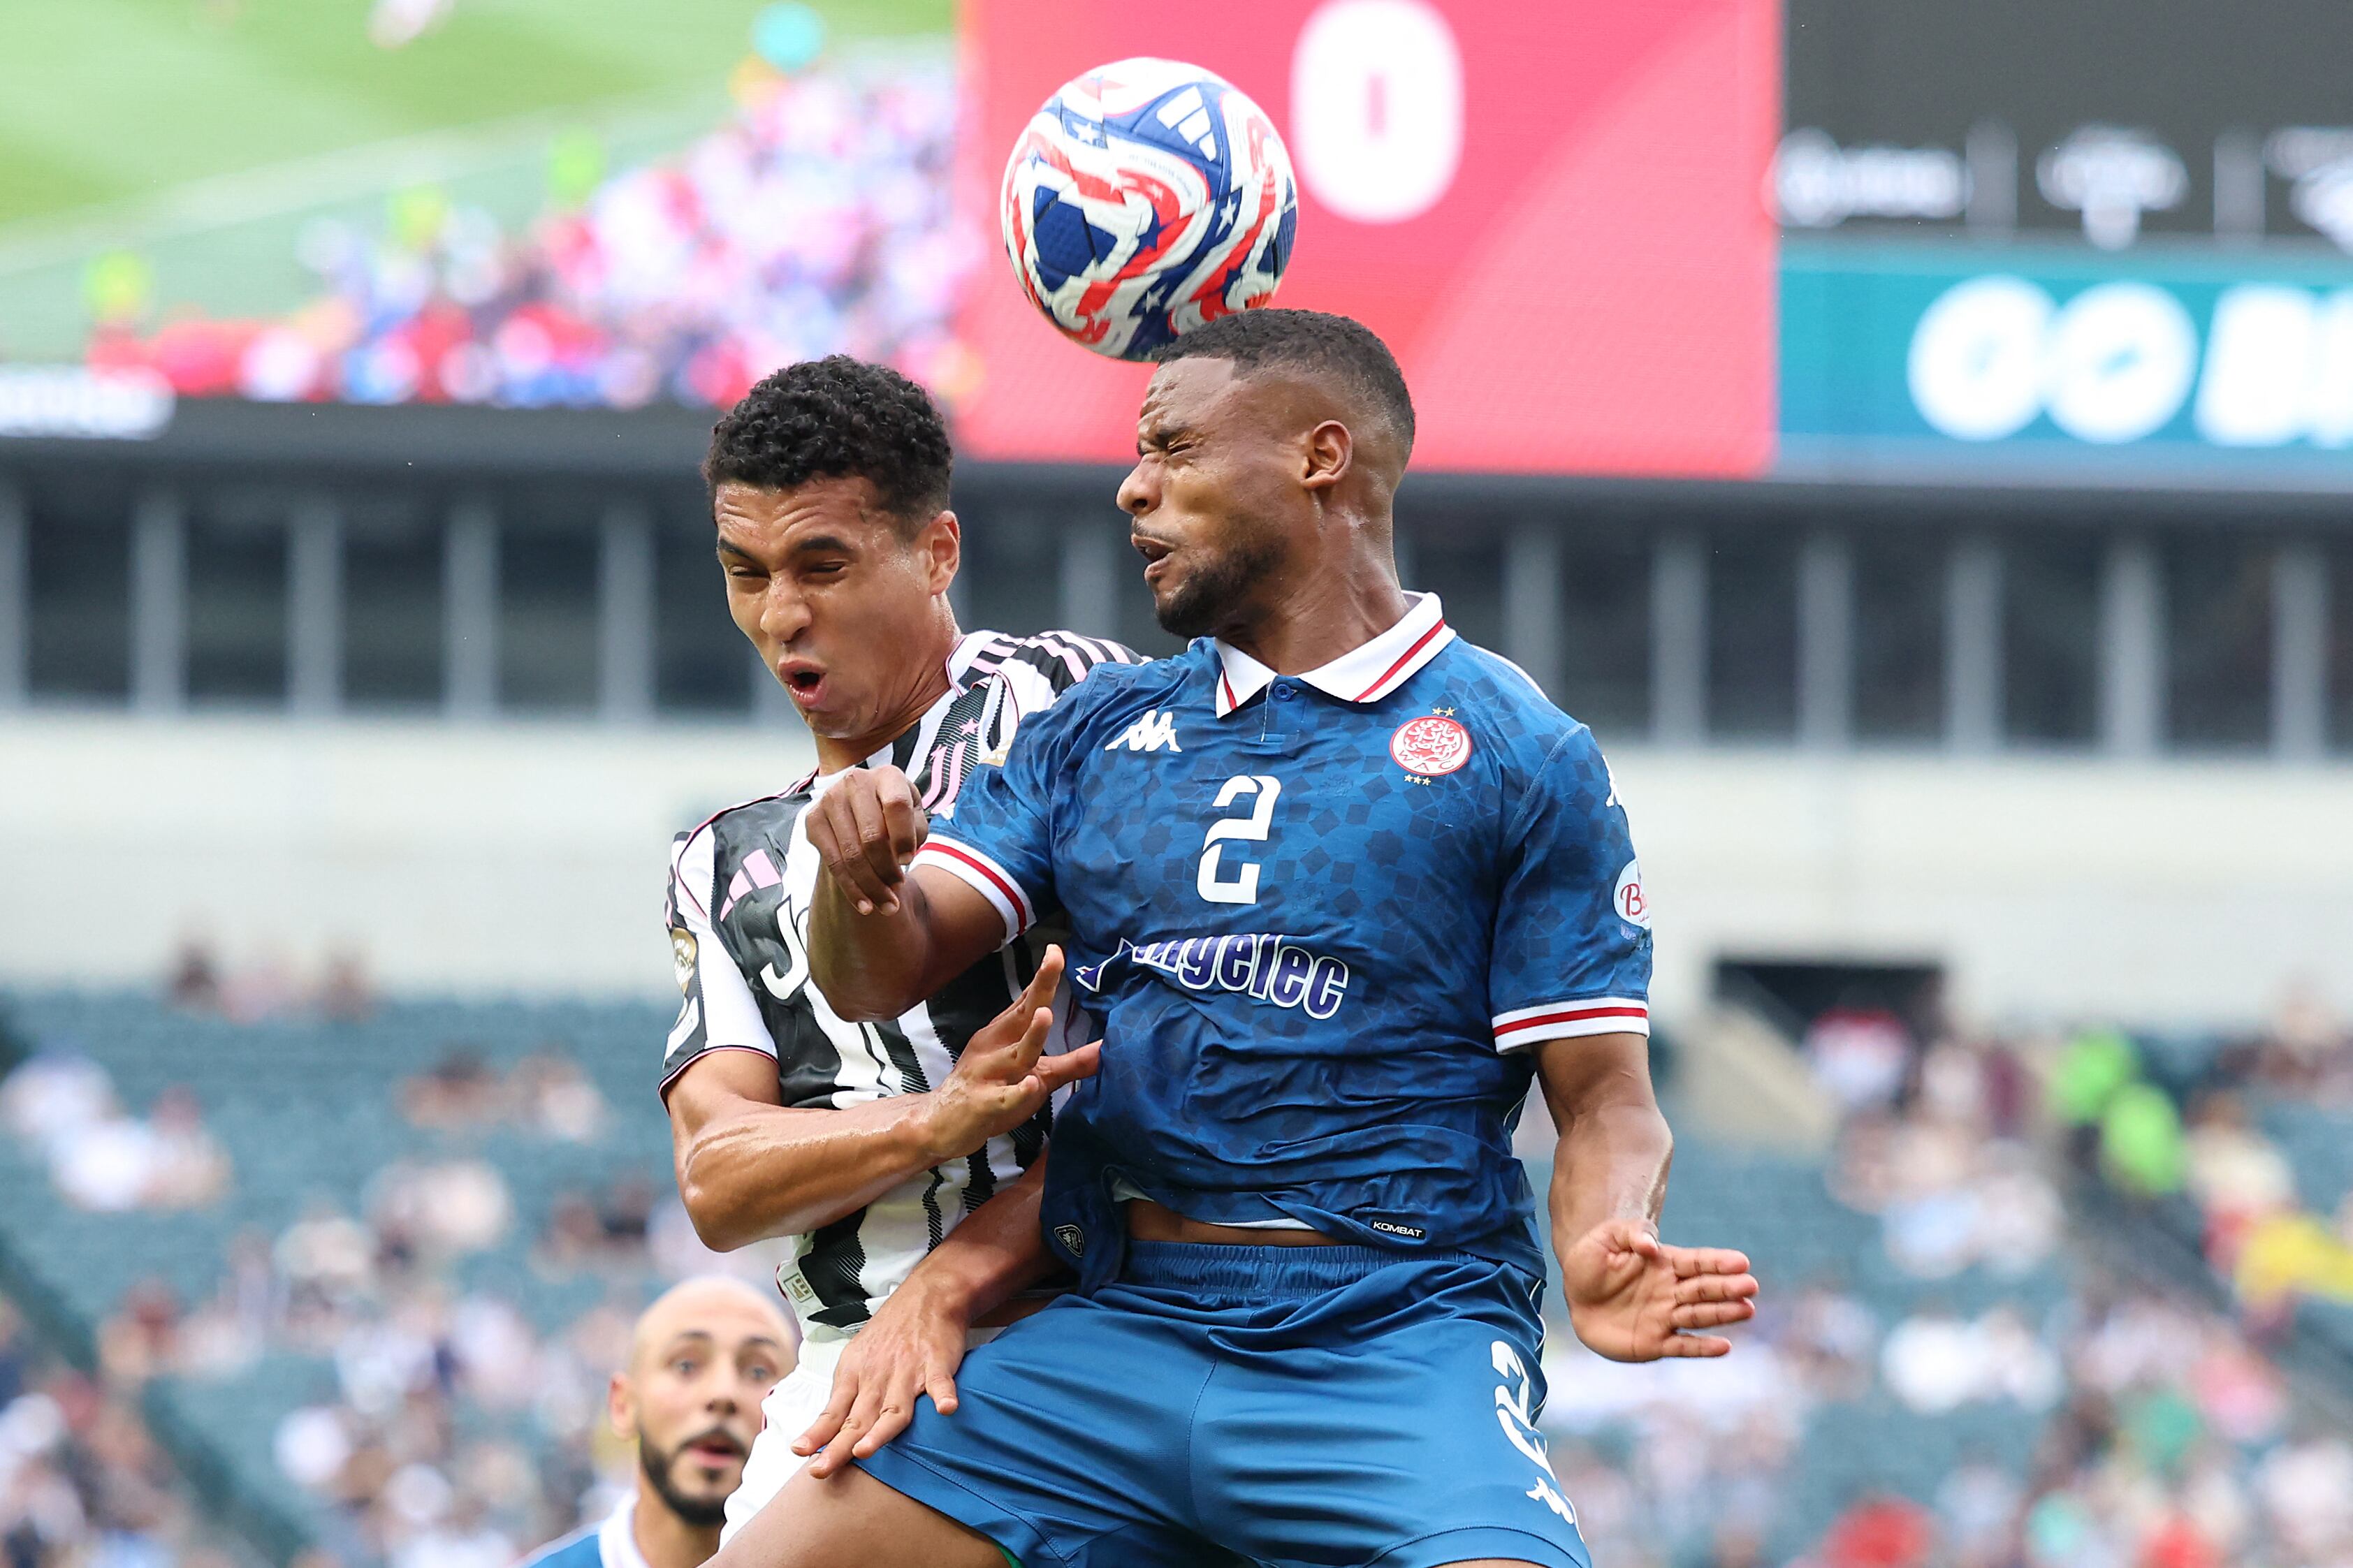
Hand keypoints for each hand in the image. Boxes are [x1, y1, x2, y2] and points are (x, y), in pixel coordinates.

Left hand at [792, 1272, 970, 1477]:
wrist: (927, 1295)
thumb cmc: (890, 1333)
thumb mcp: (858, 1359)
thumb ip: (848, 1396)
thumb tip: (827, 1432)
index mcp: (855, 1374)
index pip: (833, 1411)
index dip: (818, 1434)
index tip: (800, 1453)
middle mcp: (878, 1375)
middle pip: (858, 1418)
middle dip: (838, 1446)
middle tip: (820, 1470)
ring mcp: (908, 1370)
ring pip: (894, 1407)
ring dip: (879, 1430)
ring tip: (865, 1451)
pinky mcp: (937, 1362)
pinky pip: (940, 1381)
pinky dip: (944, 1394)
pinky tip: (945, 1409)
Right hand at [806, 766, 926, 914]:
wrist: (862, 809)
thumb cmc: (896, 816)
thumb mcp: (914, 817)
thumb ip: (914, 831)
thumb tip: (898, 857)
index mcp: (887, 775)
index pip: (897, 806)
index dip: (904, 837)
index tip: (909, 860)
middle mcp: (855, 781)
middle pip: (872, 836)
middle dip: (888, 870)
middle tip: (898, 889)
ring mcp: (830, 799)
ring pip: (851, 854)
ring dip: (871, 886)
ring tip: (888, 905)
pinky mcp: (813, 820)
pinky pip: (833, 862)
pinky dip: (851, 889)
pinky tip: (865, 905)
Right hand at [919, 947, 1099, 1162]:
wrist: (940, 1124)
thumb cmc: (991, 1091)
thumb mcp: (1035, 1075)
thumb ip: (1071, 1063)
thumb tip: (1109, 1049)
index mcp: (1005, 1034)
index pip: (1027, 1001)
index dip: (1043, 977)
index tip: (1056, 949)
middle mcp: (995, 1047)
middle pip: (1022, 1014)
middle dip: (1040, 988)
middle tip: (1054, 961)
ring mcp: (988, 1074)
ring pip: (1015, 1054)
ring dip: (1031, 1035)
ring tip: (1045, 1015)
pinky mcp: (983, 1104)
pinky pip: (1002, 1097)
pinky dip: (1016, 1092)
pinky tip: (1030, 1086)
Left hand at [1560, 1218, 1756, 1361]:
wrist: (1575, 1296)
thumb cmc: (1591, 1261)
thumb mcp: (1606, 1238)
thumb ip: (1631, 1235)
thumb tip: (1651, 1246)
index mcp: (1664, 1263)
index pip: (1697, 1262)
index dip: (1718, 1262)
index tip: (1742, 1262)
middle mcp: (1671, 1291)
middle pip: (1704, 1289)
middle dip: (1727, 1288)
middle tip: (1751, 1286)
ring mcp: (1665, 1317)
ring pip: (1699, 1315)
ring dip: (1723, 1314)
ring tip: (1747, 1310)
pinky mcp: (1654, 1343)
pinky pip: (1682, 1346)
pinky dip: (1703, 1348)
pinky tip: (1725, 1347)